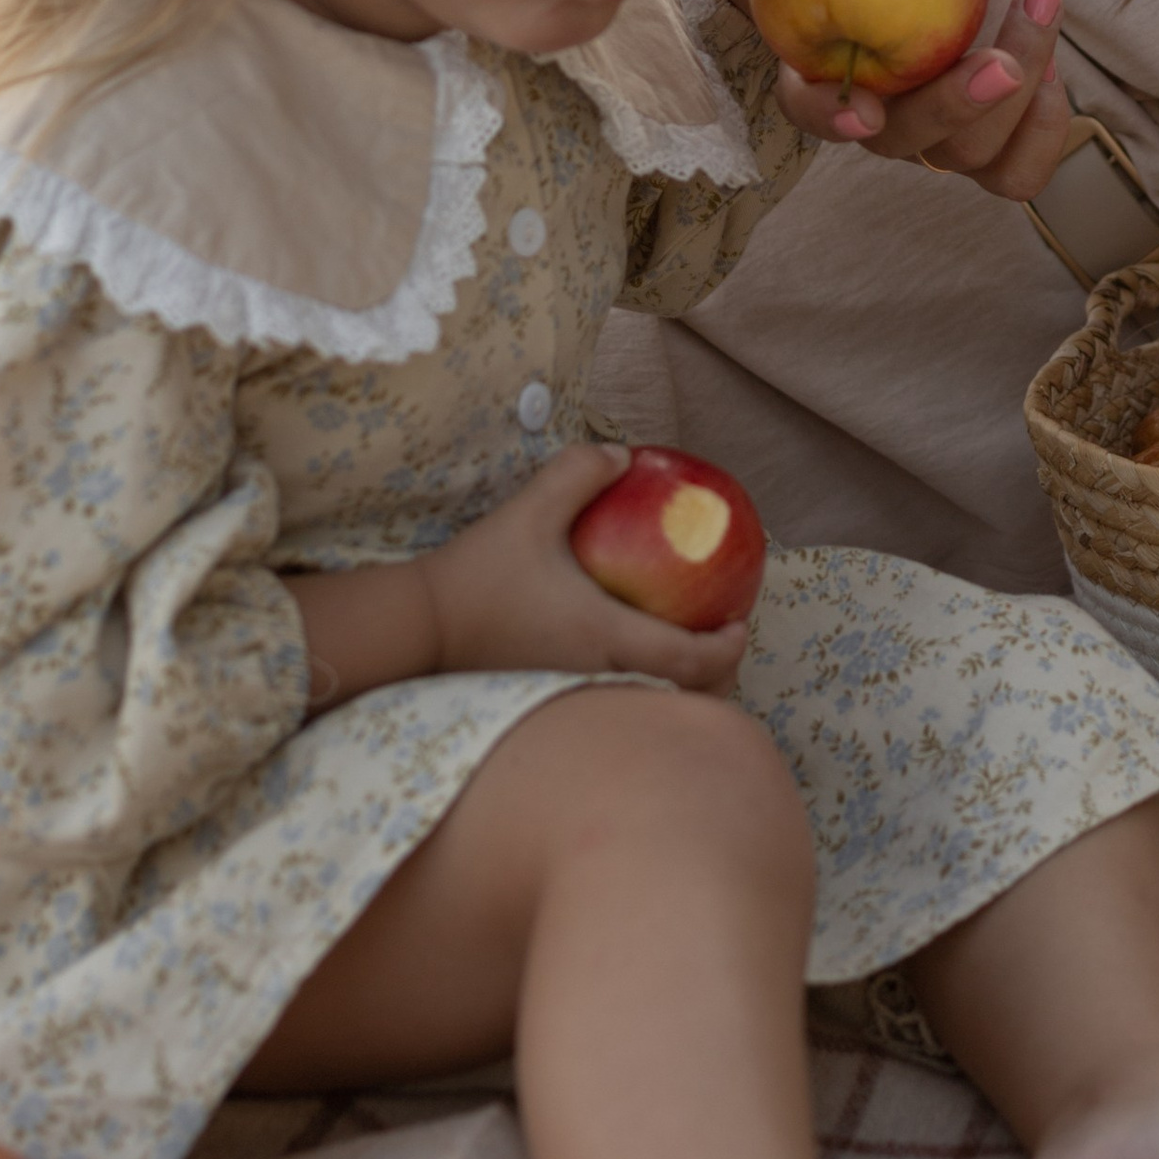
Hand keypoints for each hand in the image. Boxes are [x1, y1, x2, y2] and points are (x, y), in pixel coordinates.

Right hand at [426, 445, 752, 694]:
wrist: (416, 630)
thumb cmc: (475, 575)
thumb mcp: (528, 511)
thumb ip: (578, 473)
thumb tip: (623, 454)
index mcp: (605, 639)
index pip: (689, 661)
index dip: (727, 647)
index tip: (742, 623)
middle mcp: (597, 678)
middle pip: (678, 698)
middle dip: (714, 677)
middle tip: (723, 639)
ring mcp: (573, 697)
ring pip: (646, 705)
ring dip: (676, 686)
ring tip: (685, 648)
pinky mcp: (550, 701)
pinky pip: (614, 702)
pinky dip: (638, 687)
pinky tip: (629, 657)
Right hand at [707, 0, 1074, 204]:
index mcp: (821, 63)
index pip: (807, 108)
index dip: (829, 117)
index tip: (864, 112)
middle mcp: (877, 112)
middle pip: (904, 141)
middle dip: (954, 107)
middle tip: (999, 60)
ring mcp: (936, 131)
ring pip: (970, 155)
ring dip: (1020, 93)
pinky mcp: (991, 133)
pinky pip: (1020, 171)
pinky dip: (1046, 125)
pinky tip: (1055, 69)